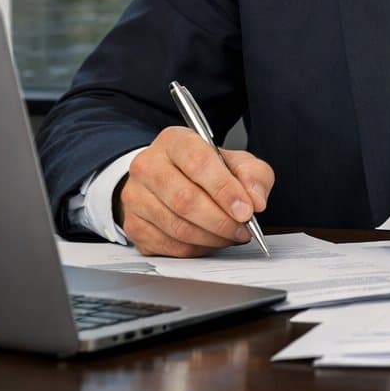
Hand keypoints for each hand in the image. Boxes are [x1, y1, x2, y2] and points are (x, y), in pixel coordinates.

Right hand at [116, 126, 274, 256]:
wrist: (170, 178)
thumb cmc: (204, 169)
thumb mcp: (235, 162)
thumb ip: (253, 175)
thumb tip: (256, 200)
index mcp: (174, 141)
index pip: (198, 163)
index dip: (225, 190)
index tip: (246, 210)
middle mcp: (148, 166)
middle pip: (185, 199)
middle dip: (221, 220)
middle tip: (243, 229)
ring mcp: (136, 197)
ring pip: (177, 226)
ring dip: (212, 237)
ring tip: (232, 235)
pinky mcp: (133, 225)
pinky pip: (169, 245)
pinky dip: (197, 248)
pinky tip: (211, 241)